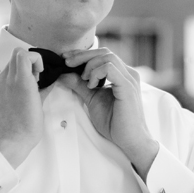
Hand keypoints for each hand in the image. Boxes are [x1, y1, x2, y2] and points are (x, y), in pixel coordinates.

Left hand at [0, 47, 45, 167]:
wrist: (13, 139)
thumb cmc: (30, 124)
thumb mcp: (41, 103)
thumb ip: (45, 87)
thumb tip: (50, 80)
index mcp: (21, 81)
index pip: (23, 53)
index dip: (35, 58)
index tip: (39, 71)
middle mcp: (6, 79)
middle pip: (16, 56)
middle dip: (29, 62)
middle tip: (35, 77)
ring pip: (9, 64)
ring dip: (20, 69)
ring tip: (27, 85)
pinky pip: (2, 75)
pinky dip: (10, 77)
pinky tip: (17, 90)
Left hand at [59, 48, 158, 177]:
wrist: (129, 140)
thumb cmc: (115, 122)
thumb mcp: (92, 100)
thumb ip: (80, 86)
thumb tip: (64, 74)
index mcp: (122, 74)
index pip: (102, 55)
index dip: (83, 54)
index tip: (66, 58)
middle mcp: (128, 72)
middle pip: (104, 52)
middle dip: (82, 55)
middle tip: (67, 62)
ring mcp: (129, 78)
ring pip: (107, 56)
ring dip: (89, 65)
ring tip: (83, 80)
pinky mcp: (127, 87)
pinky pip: (110, 68)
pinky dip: (96, 73)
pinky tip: (91, 85)